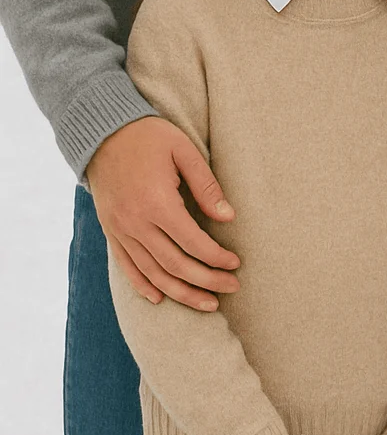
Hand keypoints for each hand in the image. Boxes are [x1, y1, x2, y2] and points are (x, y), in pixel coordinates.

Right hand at [88, 116, 239, 309]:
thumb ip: (206, 186)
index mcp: (157, 202)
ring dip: (180, 292)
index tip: (235, 264)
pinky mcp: (110, 230)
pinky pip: (126, 266)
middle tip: (231, 288)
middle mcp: (136, 222)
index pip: (193, 242)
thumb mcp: (184, 151)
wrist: (102, 131)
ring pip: (152, 273)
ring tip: (207, 303)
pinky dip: (143, 285)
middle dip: (206, 281)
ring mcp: (120, 229)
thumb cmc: (149, 136)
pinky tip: (160, 298)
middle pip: (175, 264)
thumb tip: (229, 217)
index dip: (216, 258)